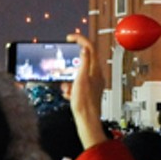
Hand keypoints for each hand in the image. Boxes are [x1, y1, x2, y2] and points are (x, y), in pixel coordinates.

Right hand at [66, 33, 105, 149]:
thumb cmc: (84, 103)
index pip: (90, 48)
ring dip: (69, 79)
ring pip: (78, 74)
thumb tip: (84, 48)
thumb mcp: (81, 80)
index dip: (80, 39)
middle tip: (64, 69)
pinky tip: (68, 95)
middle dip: (71, 65)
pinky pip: (77, 84)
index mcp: (96, 70)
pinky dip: (70, 87)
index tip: (70, 37)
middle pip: (83, 61)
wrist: (87, 122)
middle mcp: (96, 75)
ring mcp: (93, 84)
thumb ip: (83, 63)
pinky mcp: (88, 92)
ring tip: (67, 89)